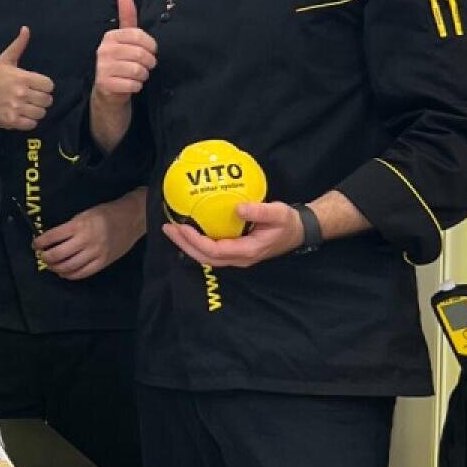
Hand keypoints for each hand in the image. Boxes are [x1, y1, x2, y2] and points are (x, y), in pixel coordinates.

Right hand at [0, 26, 54, 130]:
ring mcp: (17, 108)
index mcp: (23, 77)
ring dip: (36, 112)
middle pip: (47, 100)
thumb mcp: (5, 60)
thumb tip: (26, 29)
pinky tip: (22, 116)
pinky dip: (29, 122)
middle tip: (32, 99)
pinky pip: (32, 125)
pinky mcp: (12, 121)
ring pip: (41, 113)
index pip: (49, 85)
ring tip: (27, 108)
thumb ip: (18, 45)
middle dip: (41, 100)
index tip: (37, 87)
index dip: (45, 87)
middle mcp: (21, 93)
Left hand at [34, 191, 145, 279]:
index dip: (40, 242)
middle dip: (45, 257)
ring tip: (51, 265)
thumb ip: (69, 227)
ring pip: (69, 267)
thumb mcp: (84, 214)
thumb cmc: (105, 213)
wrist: (131, 218)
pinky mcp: (103, 263)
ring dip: (55, 268)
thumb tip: (51, 240)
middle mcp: (86, 240)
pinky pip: (82, 273)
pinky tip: (64, 273)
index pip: (52, 236)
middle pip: (58, 255)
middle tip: (41, 256)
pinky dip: (70, 275)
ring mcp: (95, 253)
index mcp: (79, 225)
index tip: (35, 244)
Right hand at [93, 0, 156, 102]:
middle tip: (147, 66)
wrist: (108, 91)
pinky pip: (132, 84)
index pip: (138, 35)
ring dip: (143, 75)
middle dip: (149, 62)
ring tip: (139, 75)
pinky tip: (132, 85)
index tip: (151, 51)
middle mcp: (104, 50)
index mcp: (110, 36)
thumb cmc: (121, 62)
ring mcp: (102, 67)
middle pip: (140, 54)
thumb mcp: (125, 39)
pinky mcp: (105, 84)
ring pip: (137, 70)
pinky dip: (137, 86)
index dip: (151, 45)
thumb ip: (127, 18)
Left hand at [161, 201, 304, 268]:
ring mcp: (236, 257)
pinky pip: (212, 250)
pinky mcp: (234, 251)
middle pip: (205, 258)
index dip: (195, 241)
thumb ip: (260, 211)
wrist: (298, 231)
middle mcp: (239, 258)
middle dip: (184, 245)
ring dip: (188, 245)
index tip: (182, 227)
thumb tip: (237, 208)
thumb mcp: (279, 214)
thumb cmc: (288, 223)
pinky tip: (189, 230)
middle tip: (168, 229)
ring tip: (173, 230)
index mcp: (247, 251)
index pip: (215, 251)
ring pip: (206, 257)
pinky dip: (197, 242)